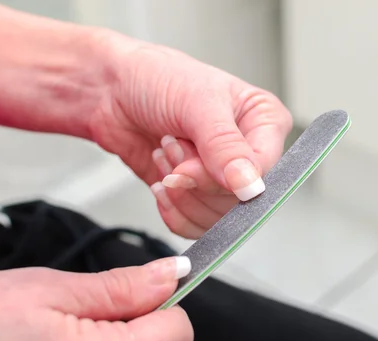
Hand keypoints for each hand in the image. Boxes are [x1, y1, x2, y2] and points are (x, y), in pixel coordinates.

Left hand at [90, 36, 292, 238]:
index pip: (266, 169)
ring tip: (166, 153)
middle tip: (173, 145)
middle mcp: (248, 152)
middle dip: (196, 179)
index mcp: (263, 121)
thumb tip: (250, 184)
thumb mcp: (197, 103)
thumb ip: (224, 145)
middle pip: (240, 200)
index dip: (229, 177)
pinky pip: (195, 225)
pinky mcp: (196, 195)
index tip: (191, 165)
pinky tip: (161, 181)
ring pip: (217, 217)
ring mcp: (221, 176)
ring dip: (181, 191)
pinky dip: (172, 209)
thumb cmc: (156, 78)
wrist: (111, 90)